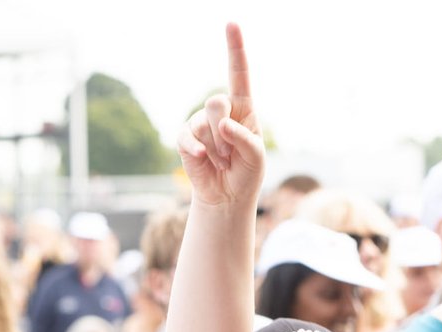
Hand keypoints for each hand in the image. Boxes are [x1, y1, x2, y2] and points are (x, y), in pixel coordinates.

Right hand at [177, 23, 264, 206]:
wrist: (227, 196)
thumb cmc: (246, 173)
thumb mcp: (256, 157)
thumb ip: (244, 138)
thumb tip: (222, 124)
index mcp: (244, 108)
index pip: (238, 74)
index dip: (235, 49)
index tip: (232, 24)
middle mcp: (221, 111)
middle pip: (217, 102)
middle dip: (224, 131)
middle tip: (231, 153)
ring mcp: (201, 123)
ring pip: (203, 124)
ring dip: (216, 149)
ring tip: (222, 163)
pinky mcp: (186, 138)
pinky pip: (187, 138)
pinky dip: (196, 151)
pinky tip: (203, 161)